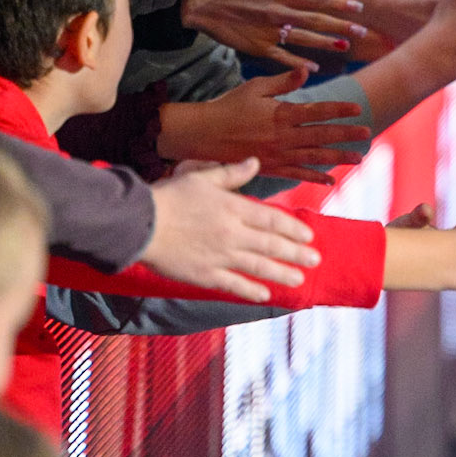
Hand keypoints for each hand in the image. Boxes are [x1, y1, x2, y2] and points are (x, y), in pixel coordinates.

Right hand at [145, 161, 321, 303]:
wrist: (140, 222)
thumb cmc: (169, 196)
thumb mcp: (202, 177)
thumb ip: (231, 173)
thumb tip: (255, 162)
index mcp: (233, 208)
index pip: (272, 219)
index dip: (293, 228)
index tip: (309, 235)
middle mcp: (232, 233)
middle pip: (271, 244)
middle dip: (296, 253)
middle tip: (315, 260)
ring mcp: (220, 256)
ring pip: (258, 266)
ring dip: (281, 274)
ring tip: (300, 280)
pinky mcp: (204, 274)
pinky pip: (233, 284)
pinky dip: (250, 290)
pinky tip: (265, 295)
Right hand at [157, 71, 368, 184]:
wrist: (202, 134)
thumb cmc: (228, 106)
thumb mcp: (255, 87)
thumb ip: (283, 82)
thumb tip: (307, 70)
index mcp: (281, 113)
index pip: (317, 111)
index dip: (339, 109)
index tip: (358, 108)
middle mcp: (283, 136)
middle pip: (322, 135)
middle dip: (346, 135)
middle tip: (368, 134)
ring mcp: (278, 155)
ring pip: (314, 157)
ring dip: (338, 158)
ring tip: (358, 159)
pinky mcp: (270, 168)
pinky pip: (297, 174)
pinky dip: (314, 177)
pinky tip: (330, 180)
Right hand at [181, 0, 364, 70]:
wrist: (203, 5)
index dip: (338, 3)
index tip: (359, 7)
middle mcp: (277, 11)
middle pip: (315, 18)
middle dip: (340, 24)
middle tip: (363, 29)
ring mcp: (268, 30)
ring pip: (302, 37)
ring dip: (325, 42)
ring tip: (346, 46)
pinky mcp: (256, 47)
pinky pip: (280, 57)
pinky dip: (297, 63)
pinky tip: (314, 69)